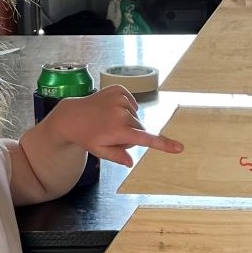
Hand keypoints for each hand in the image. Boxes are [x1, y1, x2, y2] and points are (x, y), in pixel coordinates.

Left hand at [47, 85, 182, 166]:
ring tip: (109, 121)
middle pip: (139, 127)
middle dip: (131, 133)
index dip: (164, 144)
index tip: (179, 148)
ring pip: (135, 115)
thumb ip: (117, 156)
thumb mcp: (100, 151)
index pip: (146, 139)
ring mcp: (120, 99)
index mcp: (119, 130)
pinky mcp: (119, 89)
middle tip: (112, 134)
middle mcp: (122, 113)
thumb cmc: (87, 136)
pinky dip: (125, 107)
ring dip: (127, 120)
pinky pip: (132, 102)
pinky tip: (111, 110)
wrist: (72, 116)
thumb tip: (131, 162)